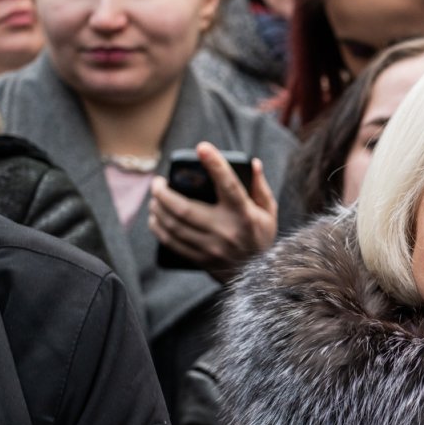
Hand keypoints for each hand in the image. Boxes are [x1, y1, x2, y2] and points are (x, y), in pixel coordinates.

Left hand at [149, 141, 277, 282]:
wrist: (257, 276)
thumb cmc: (261, 237)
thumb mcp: (268, 212)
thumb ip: (260, 187)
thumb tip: (251, 163)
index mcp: (244, 214)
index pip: (229, 185)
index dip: (215, 165)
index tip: (202, 147)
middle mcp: (226, 231)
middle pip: (185, 209)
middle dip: (164, 192)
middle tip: (158, 182)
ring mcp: (211, 247)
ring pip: (173, 225)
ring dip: (158, 209)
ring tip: (155, 198)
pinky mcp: (200, 259)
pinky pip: (171, 242)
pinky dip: (158, 228)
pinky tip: (155, 217)